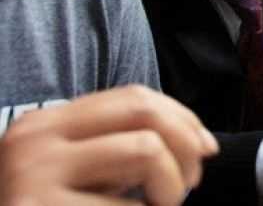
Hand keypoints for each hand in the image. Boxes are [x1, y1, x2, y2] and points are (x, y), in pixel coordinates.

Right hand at [0, 85, 217, 205]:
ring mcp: (34, 174)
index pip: (133, 97)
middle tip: (191, 182)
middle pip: (143, 111)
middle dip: (185, 144)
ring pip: (145, 150)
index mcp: (47, 123)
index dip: (182, 118)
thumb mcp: (77, 176)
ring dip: (171, 186)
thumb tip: (200, 143)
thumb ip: (117, 148)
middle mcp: (36, 139)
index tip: (207, 147)